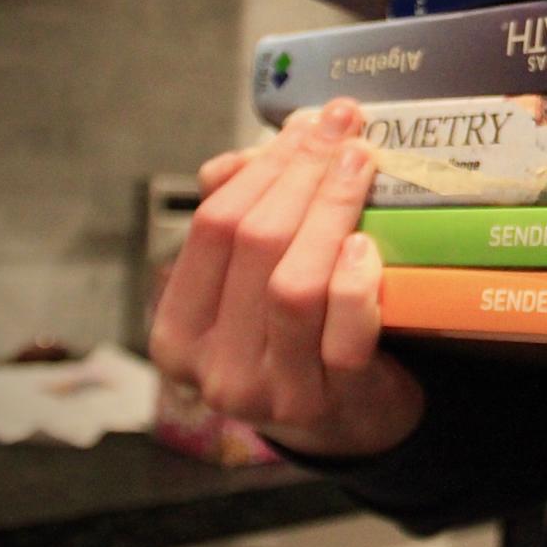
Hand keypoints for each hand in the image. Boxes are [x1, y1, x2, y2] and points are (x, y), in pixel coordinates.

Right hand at [149, 98, 424, 456]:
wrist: (350, 424)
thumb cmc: (301, 338)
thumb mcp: (256, 285)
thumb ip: (245, 222)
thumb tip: (244, 156)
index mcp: (180, 327)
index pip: (213, 226)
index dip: (263, 166)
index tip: (311, 122)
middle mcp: (213, 364)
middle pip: (254, 245)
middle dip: (303, 173)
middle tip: (346, 129)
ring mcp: (271, 390)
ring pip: (293, 286)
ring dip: (330, 212)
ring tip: (361, 165)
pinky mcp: (329, 402)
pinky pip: (342, 336)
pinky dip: (354, 286)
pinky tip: (366, 247)